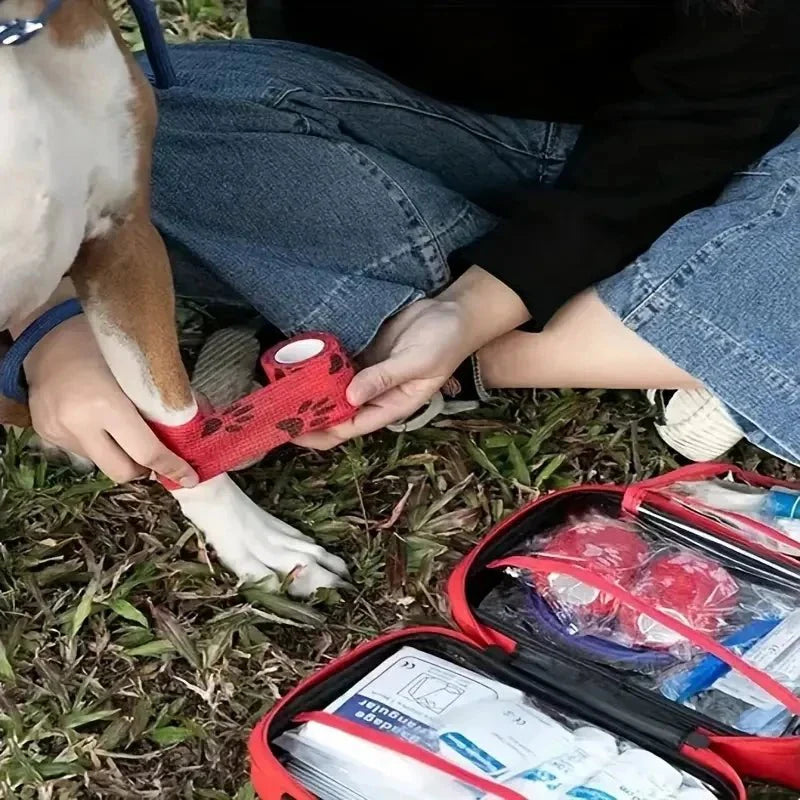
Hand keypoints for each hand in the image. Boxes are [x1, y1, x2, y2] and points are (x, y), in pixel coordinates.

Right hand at [23, 314, 198, 486]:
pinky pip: (82, 451)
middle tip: (157, 457)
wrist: (45, 333)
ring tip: (125, 430)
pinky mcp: (44, 433)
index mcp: (104, 405)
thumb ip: (165, 397)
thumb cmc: (100, 343)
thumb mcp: (139, 366)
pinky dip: (99, 444)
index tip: (190, 478)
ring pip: (101, 463)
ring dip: (120, 455)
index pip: (146, 452)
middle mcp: (77, 425)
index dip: (171, 467)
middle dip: (144, 470)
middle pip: (121, 472)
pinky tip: (99, 421)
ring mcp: (57, 432)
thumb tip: (197, 423)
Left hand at [296, 267, 529, 448]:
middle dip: (306, 415)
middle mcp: (373, 396)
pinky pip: (334, 366)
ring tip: (275, 386)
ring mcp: (365, 375)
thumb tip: (350, 397)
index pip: (349, 427)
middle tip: (274, 407)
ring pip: (330, 391)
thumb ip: (385, 378)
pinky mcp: (360, 354)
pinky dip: (316, 366)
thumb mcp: (417, 361)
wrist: (452, 312)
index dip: (320, 432)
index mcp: (390, 406)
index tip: (291, 428)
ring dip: (307, 391)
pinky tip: (294, 360)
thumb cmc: (443, 342)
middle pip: (334, 414)